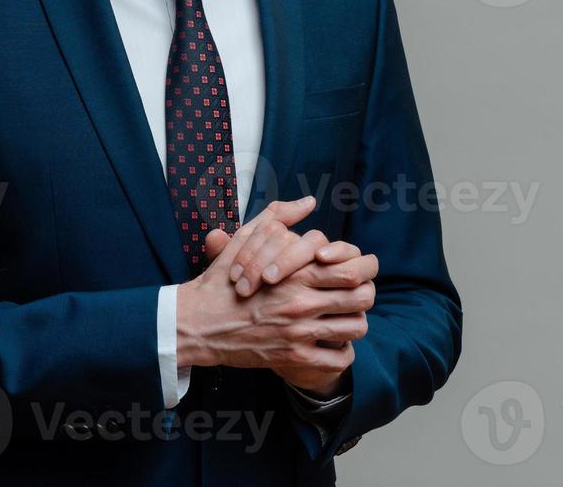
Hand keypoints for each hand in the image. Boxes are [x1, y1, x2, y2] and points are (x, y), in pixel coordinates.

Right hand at [176, 198, 372, 383]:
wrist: (197, 324)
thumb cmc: (222, 282)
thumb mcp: (246, 240)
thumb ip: (279, 216)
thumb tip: (308, 201)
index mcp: (297, 272)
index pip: (354, 268)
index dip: (366, 269)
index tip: (360, 272)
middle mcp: (302, 301)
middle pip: (363, 298)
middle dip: (365, 295)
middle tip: (357, 296)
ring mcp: (299, 332)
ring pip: (356, 329)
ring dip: (354, 323)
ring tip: (344, 320)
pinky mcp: (292, 358)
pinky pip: (337, 360)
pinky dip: (341, 353)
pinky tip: (331, 346)